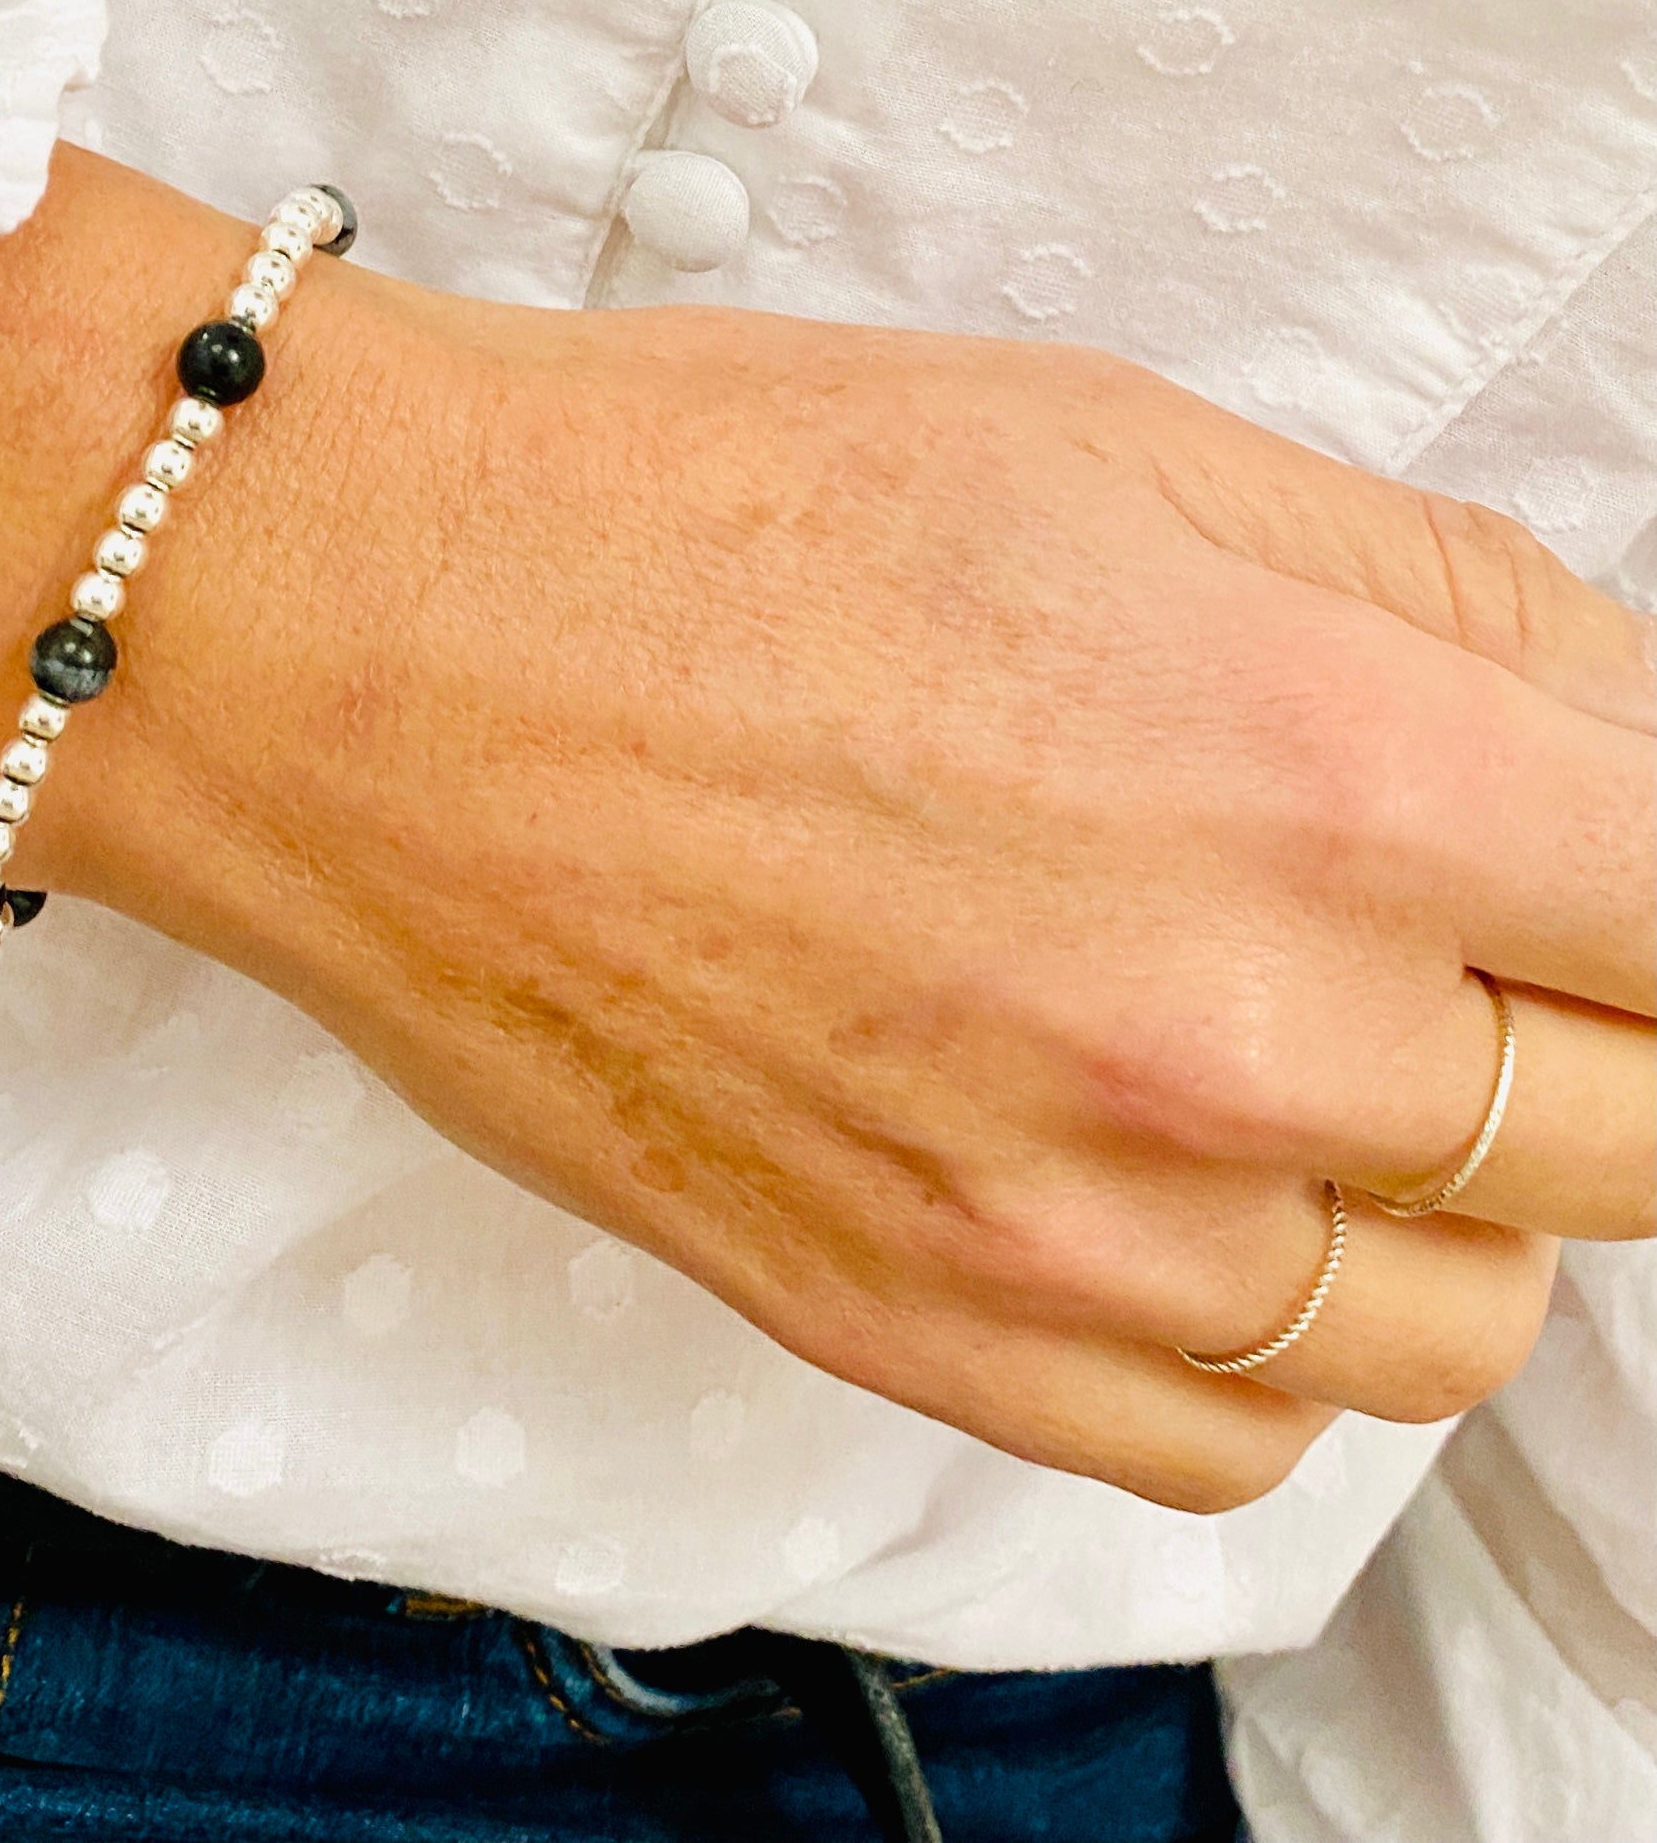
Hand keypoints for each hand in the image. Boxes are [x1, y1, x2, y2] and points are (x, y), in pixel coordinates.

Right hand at [0, 150, 1655, 1510]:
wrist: (360, 647)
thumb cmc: (685, 508)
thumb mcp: (1106, 443)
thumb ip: (1427, 603)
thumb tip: (1614, 731)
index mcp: (1312, 765)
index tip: (1610, 870)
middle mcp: (1218, 1034)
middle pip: (1631, 1138)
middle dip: (1589, 1019)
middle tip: (1463, 929)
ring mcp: (1056, 1223)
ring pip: (1448, 1324)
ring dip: (1427, 1191)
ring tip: (1289, 1053)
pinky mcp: (898, 1328)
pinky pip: (1230, 1446)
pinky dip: (1252, 1335)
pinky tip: (1157, 1186)